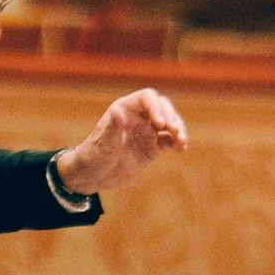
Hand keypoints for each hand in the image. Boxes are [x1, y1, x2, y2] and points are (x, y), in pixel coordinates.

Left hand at [55, 90, 186, 194]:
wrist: (92, 175)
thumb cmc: (92, 156)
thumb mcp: (102, 143)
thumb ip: (112, 127)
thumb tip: (118, 110)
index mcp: (125, 109)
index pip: (146, 98)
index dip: (156, 107)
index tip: (160, 124)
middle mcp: (138, 117)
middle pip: (162, 107)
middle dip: (171, 117)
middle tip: (175, 131)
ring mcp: (147, 131)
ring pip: (169, 123)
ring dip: (178, 129)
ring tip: (182, 142)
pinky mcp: (152, 146)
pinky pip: (169, 140)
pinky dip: (177, 143)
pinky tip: (181, 149)